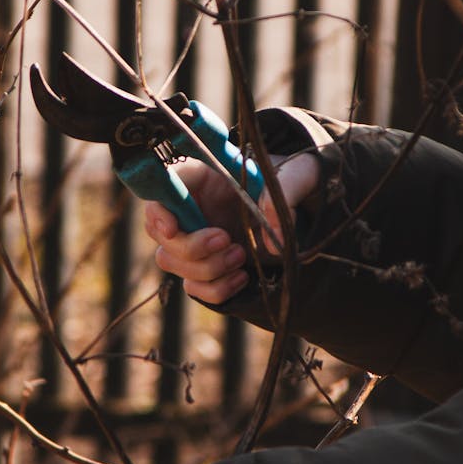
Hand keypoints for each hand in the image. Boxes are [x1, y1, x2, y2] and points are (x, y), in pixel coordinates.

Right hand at [145, 153, 319, 303]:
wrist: (303, 214)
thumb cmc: (293, 183)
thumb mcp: (300, 174)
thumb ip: (288, 186)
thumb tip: (271, 223)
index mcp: (204, 176)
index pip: (163, 187)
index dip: (159, 210)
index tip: (174, 229)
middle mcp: (190, 207)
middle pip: (161, 233)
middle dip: (192, 246)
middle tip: (226, 240)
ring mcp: (193, 239)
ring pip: (170, 261)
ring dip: (206, 268)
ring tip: (241, 256)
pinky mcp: (204, 267)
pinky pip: (193, 287)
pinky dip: (217, 289)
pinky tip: (242, 277)